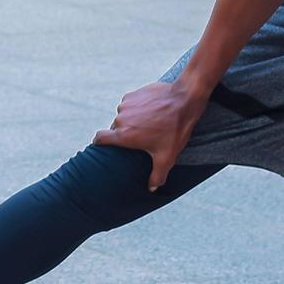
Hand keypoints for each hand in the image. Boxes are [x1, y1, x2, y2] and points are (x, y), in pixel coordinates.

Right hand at [92, 81, 207, 191]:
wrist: (183, 99)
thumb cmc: (175, 129)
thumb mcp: (167, 156)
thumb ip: (157, 175)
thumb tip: (151, 189)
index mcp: (124, 135)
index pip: (99, 139)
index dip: (99, 143)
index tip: (101, 145)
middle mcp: (121, 119)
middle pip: (116, 128)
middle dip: (125, 133)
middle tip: (141, 137)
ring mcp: (126, 105)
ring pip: (123, 116)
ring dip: (131, 120)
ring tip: (149, 123)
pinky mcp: (133, 94)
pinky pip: (130, 104)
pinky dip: (137, 108)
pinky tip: (151, 110)